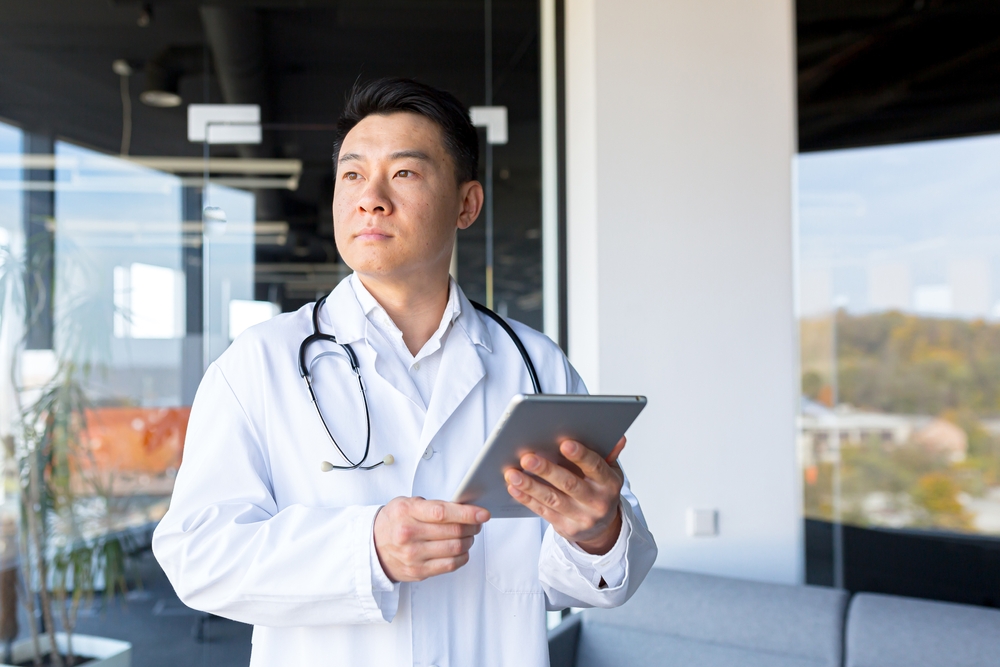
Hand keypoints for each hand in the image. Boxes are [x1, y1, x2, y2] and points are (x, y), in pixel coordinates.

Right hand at [373, 497, 489, 582]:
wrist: (372, 547)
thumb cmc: (394, 521)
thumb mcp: (406, 504)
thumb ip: (432, 505)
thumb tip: (464, 508)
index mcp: (406, 512)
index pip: (442, 512)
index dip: (467, 513)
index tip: (483, 514)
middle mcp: (408, 534)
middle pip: (453, 531)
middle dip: (472, 527)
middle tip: (477, 523)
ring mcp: (413, 555)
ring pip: (455, 548)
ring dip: (469, 541)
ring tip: (469, 535)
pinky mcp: (418, 571)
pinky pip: (449, 565)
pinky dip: (462, 556)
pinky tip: (462, 550)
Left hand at [505, 437, 626, 554]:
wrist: (602, 528)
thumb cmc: (601, 490)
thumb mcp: (610, 472)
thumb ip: (608, 454)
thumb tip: (617, 437)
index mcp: (610, 483)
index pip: (596, 467)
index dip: (580, 455)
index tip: (564, 443)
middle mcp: (598, 502)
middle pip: (570, 484)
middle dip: (547, 470)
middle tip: (527, 458)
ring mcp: (582, 518)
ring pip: (553, 499)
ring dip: (531, 485)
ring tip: (512, 473)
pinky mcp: (567, 529)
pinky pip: (544, 512)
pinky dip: (527, 499)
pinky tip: (514, 488)